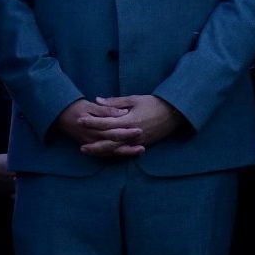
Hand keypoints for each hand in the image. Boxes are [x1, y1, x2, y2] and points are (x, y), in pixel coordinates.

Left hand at [64, 93, 182, 157]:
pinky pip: (126, 151)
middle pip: (109, 142)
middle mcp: (132, 133)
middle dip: (95, 144)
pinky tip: (106, 154)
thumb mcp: (134, 99)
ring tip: (91, 152)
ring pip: (117, 149)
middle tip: (81, 147)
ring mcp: (138, 141)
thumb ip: (115, 102)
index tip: (80, 120)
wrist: (174, 113)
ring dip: (103, 152)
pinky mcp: (143, 144)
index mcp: (129, 120)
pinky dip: (115, 153)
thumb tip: (97, 100)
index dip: (92, 122)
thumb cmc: (154, 103)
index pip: (106, 123)